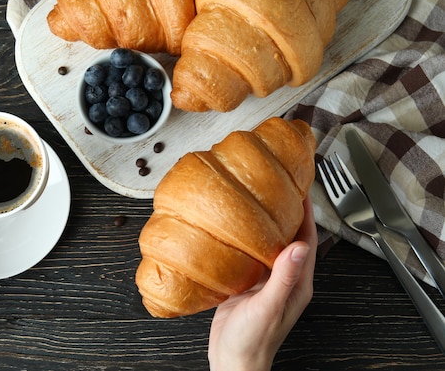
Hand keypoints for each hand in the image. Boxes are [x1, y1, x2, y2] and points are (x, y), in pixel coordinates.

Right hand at [208, 196, 316, 370]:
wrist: (231, 360)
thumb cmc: (253, 343)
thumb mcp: (270, 307)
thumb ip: (285, 277)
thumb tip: (300, 247)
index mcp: (297, 283)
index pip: (308, 239)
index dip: (306, 212)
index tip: (302, 188)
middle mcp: (284, 278)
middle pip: (290, 236)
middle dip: (287, 211)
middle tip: (277, 185)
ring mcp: (266, 279)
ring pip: (269, 243)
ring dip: (266, 221)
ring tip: (256, 198)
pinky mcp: (247, 282)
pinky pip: (250, 253)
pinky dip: (246, 237)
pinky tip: (234, 226)